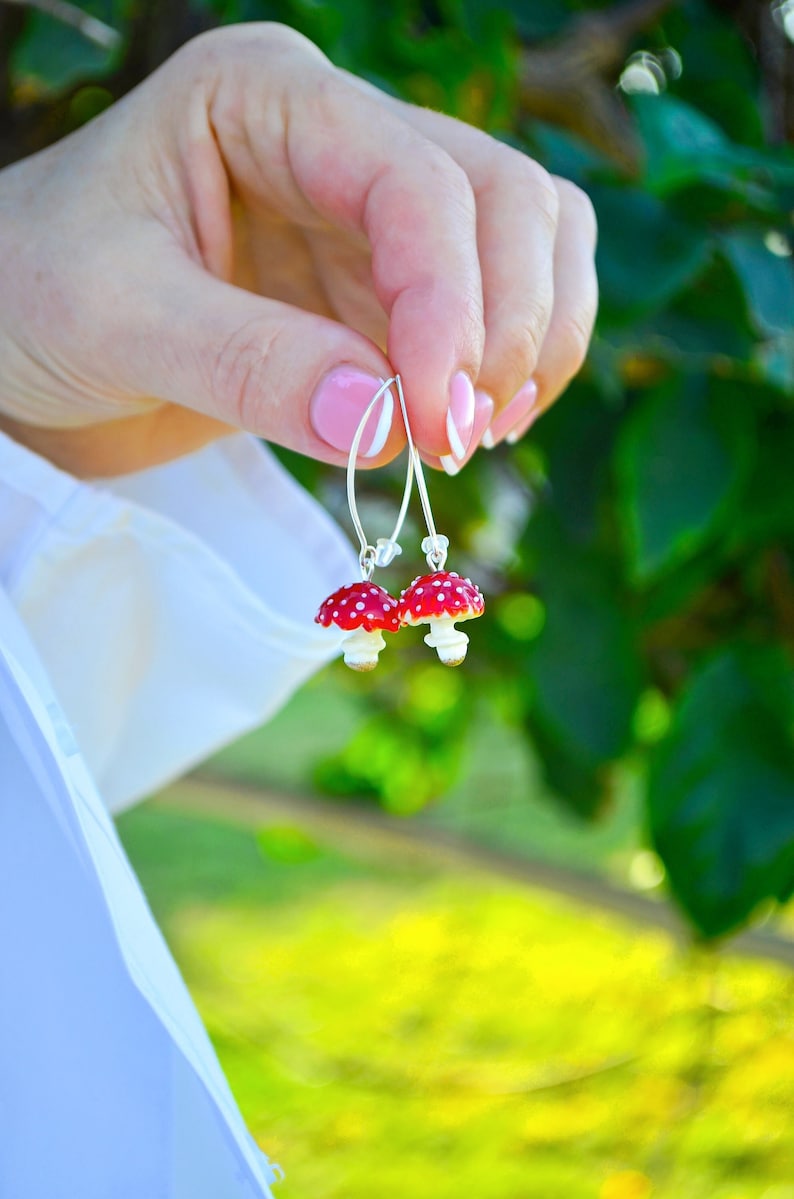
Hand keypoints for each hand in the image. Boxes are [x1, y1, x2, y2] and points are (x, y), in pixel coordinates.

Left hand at [0, 23, 596, 476]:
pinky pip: (497, 307)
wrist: (13, 345)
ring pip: (528, 241)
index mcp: (265, 95)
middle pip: (504, 197)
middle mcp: (337, 137)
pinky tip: (472, 423)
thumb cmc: (35, 299)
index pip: (414, 178)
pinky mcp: (382, 290)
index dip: (450, 303)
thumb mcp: (116, 321)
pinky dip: (512, 365)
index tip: (434, 421)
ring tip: (475, 433)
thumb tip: (388, 422)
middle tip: (458, 439)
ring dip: (533, 339)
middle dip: (505, 323)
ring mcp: (369, 215)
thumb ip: (249, 364)